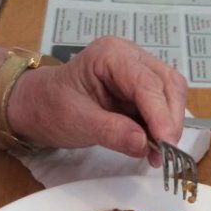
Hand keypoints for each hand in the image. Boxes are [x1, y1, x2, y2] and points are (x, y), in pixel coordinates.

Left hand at [8, 36, 187, 163]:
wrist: (38, 107)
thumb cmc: (51, 108)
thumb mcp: (77, 122)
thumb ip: (111, 132)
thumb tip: (144, 144)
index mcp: (111, 55)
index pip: (147, 83)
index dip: (161, 114)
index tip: (165, 145)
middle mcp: (130, 57)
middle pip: (168, 84)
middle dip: (171, 120)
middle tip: (166, 154)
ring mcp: (138, 73)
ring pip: (171, 95)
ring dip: (170, 126)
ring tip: (158, 155)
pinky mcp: (140, 92)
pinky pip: (162, 108)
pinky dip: (162, 129)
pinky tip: (153, 149)